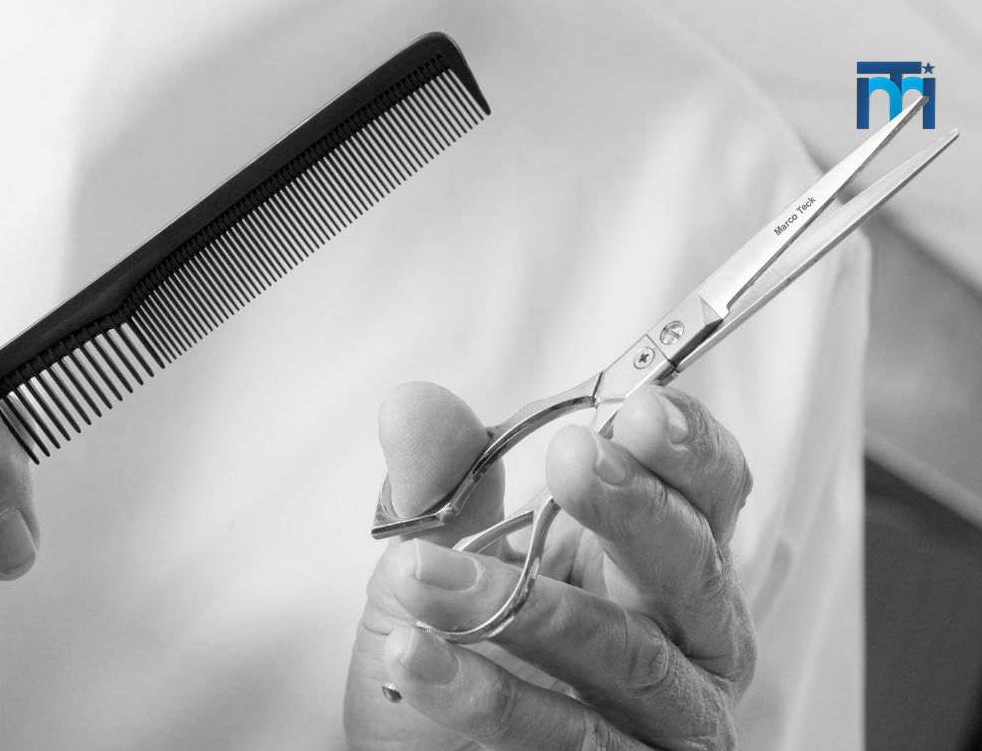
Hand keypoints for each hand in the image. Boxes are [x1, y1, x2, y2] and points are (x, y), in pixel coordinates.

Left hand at [345, 381, 755, 749]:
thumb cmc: (458, 646)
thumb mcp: (437, 550)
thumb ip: (438, 480)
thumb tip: (414, 405)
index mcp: (658, 559)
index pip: (708, 491)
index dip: (687, 447)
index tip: (641, 407)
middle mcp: (688, 637)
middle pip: (695, 564)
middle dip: (635, 507)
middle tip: (571, 461)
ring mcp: (666, 719)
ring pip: (626, 655)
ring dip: (520, 605)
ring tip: (423, 573)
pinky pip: (566, 734)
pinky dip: (483, 693)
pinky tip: (414, 655)